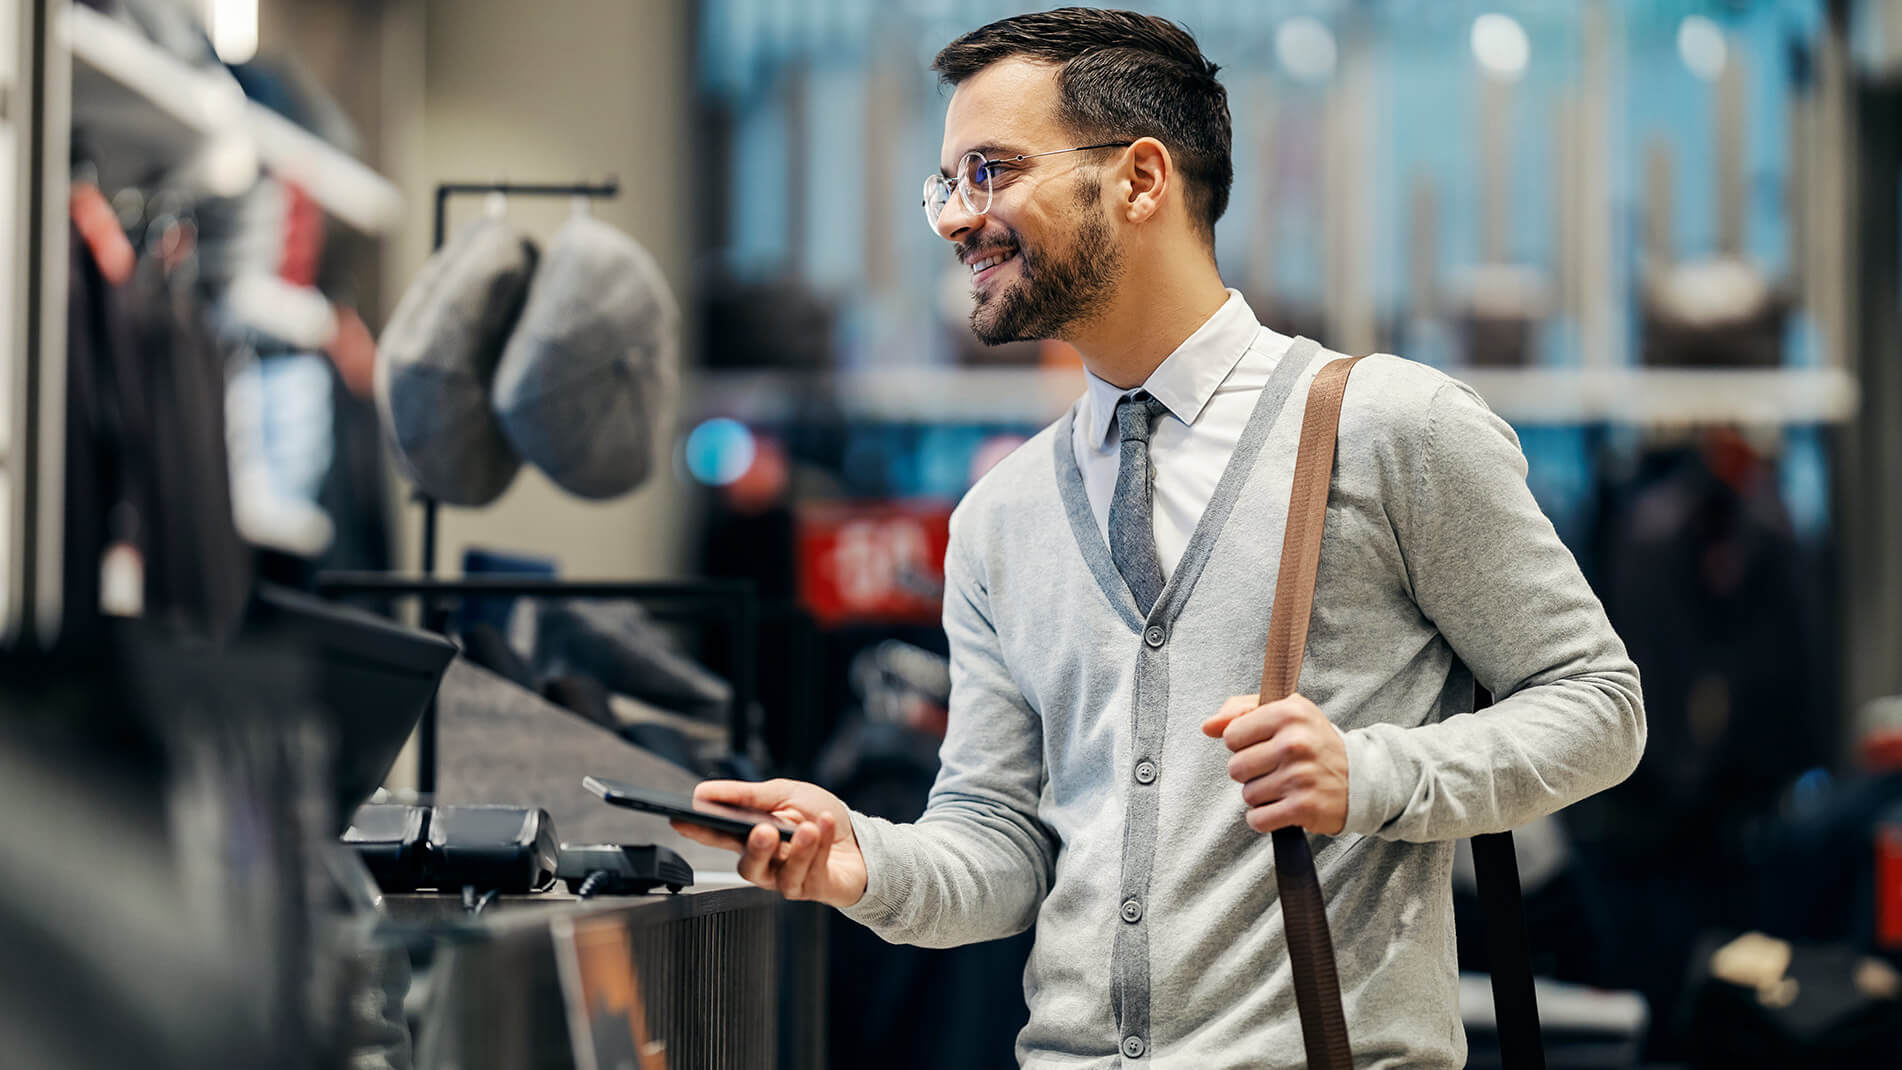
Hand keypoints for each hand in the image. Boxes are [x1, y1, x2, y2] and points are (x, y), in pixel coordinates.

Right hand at [669, 778, 867, 909]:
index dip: (697, 829)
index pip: (719, 836)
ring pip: (781, 874)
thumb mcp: (785, 794)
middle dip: (755, 850)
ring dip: (797, 849)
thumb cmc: (820, 817)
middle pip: (748, 866)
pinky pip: (812, 871)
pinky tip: (823, 826)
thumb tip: (706, 791)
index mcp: (753, 836)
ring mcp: (789, 879)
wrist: (861, 841)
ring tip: (806, 828)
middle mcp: (768, 863)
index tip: (681, 819)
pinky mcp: (814, 888)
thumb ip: (747, 796)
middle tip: (763, 831)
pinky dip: (820, 844)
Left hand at [1201, 693, 1348, 835]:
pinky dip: (1266, 818)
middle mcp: (1295, 743)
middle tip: (1275, 768)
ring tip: (1285, 785)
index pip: (1231, 735)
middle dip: (1251, 772)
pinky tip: (1283, 806)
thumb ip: (1241, 710)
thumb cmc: (1315, 743)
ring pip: (1247, 795)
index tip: (1264, 745)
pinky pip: (1258, 819)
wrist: (1362, 778)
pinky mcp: (1303, 807)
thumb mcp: (1286, 712)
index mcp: (1288, 712)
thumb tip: (1208, 726)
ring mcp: (1300, 776)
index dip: (1243, 743)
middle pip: (1235, 767)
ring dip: (1262, 795)